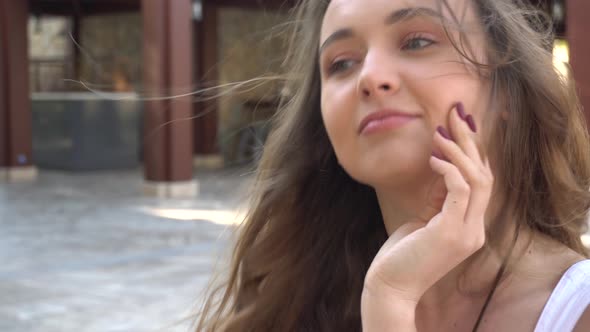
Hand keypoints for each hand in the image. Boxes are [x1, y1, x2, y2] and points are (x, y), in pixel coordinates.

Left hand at [362, 103, 493, 312]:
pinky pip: (460, 190)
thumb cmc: (402, 254)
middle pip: (485, 175)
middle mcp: (475, 229)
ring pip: (477, 180)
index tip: (459, 125)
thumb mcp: (423, 219)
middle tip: (457, 115)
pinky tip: (432, 158)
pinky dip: (448, 169)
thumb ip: (437, 197)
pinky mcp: (452, 233)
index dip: (473, 152)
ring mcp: (467, 233)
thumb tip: (441, 164)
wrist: (389, 286)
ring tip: (440, 131)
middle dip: (471, 143)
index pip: (482, 181)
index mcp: (470, 226)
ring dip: (459, 151)